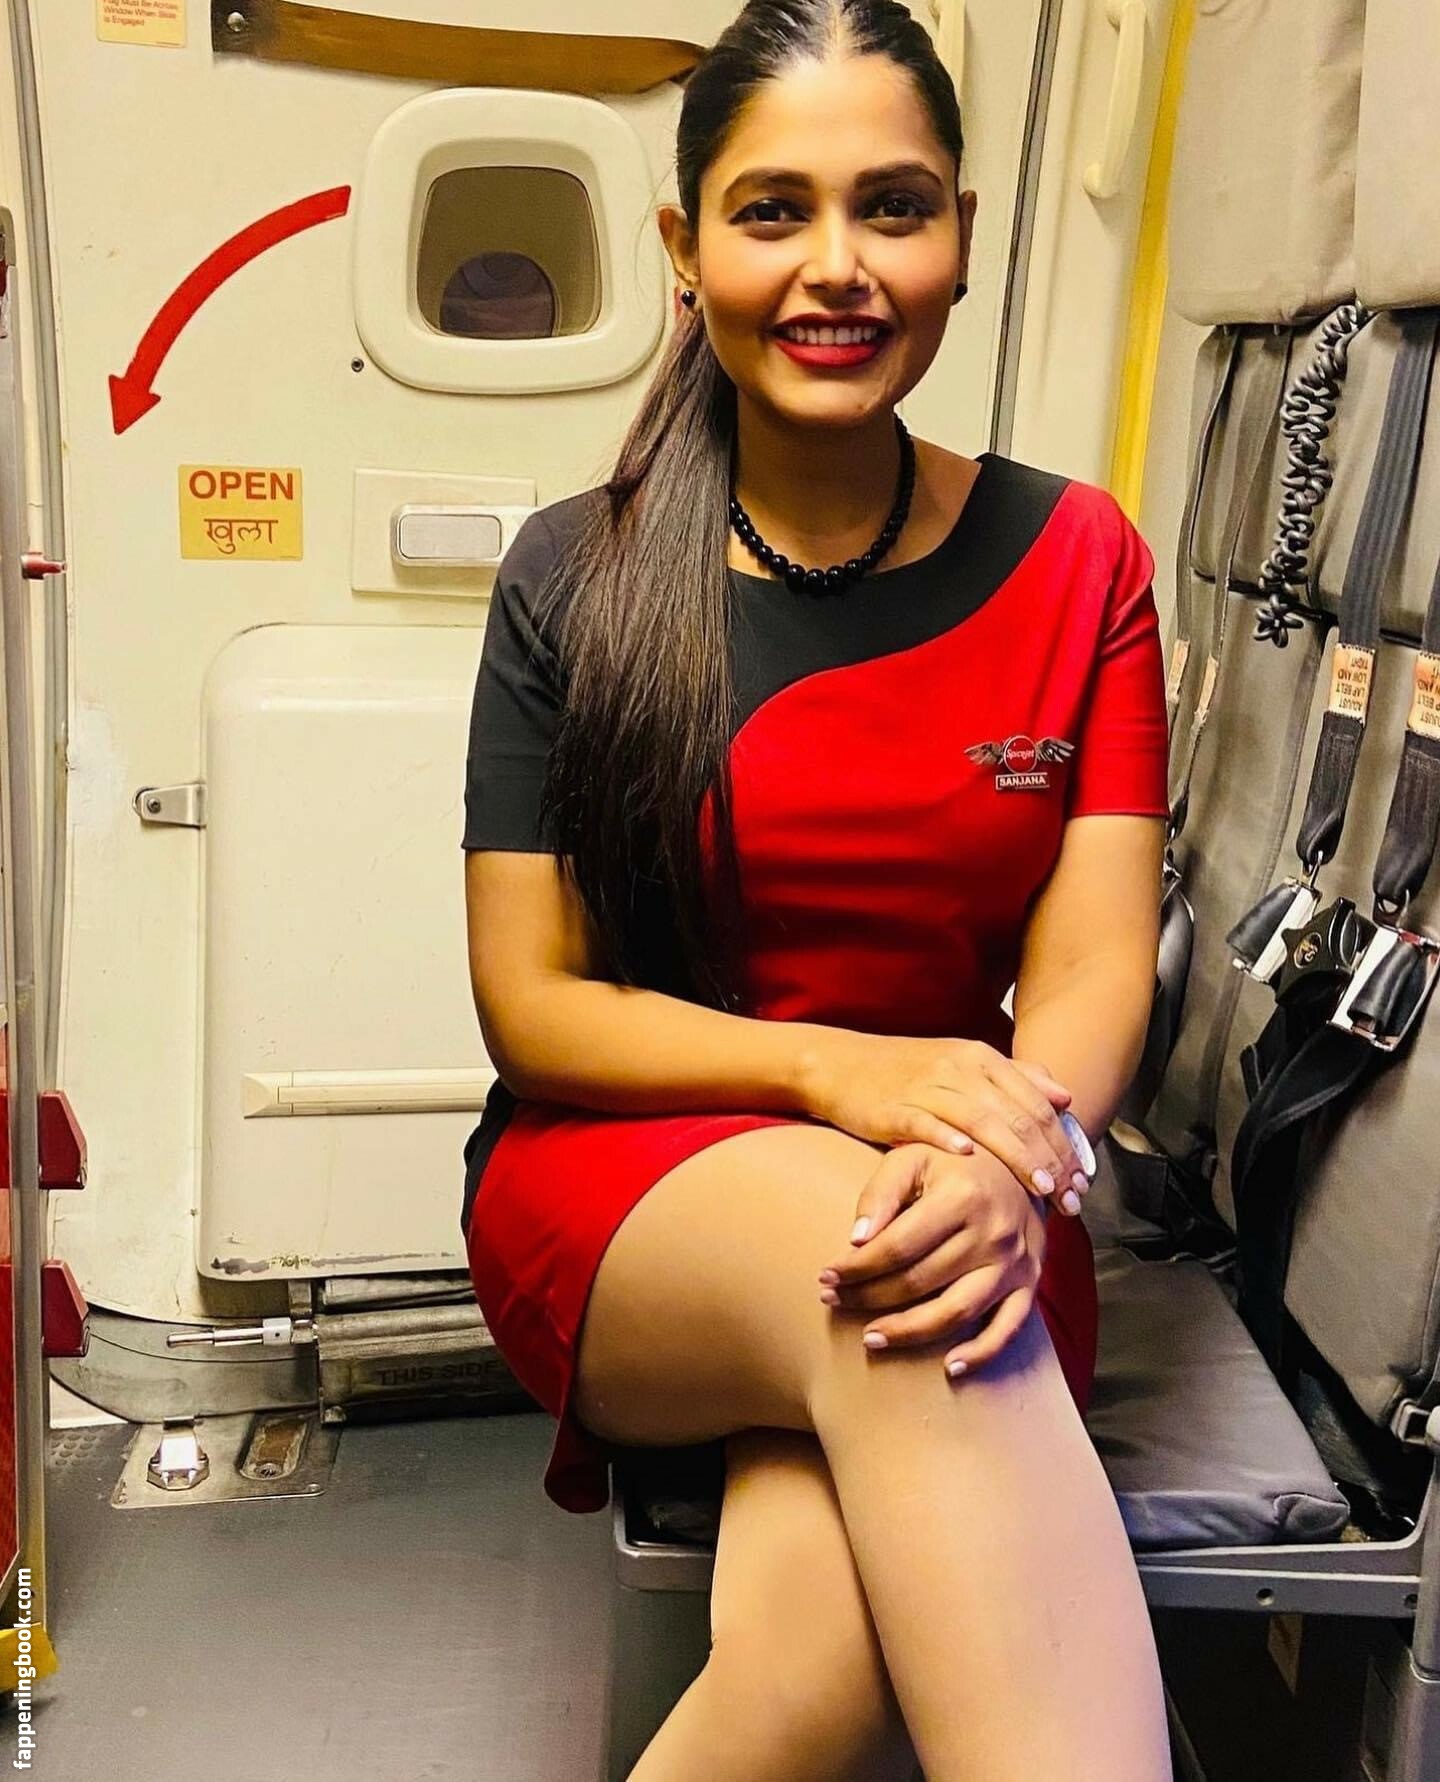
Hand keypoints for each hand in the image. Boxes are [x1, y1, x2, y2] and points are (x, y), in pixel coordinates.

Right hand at [798, 1030, 1091, 1211]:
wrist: (841, 1065)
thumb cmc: (908, 1073)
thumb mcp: (964, 1066)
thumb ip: (1016, 1078)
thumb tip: (1064, 1097)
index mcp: (983, 1059)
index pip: (1039, 1104)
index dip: (1066, 1144)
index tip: (1083, 1183)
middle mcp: (961, 1068)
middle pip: (1019, 1116)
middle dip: (1051, 1160)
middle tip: (1071, 1198)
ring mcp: (927, 1086)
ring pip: (982, 1122)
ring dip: (1015, 1157)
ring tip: (1039, 1189)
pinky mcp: (893, 1107)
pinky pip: (925, 1123)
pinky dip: (948, 1139)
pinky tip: (969, 1160)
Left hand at [817, 1143, 1046, 1376]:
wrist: (1020, 1162)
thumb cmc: (953, 1161)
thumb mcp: (914, 1157)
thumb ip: (881, 1193)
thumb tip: (856, 1240)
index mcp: (961, 1197)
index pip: (897, 1246)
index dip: (856, 1267)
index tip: (826, 1277)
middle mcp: (992, 1233)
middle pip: (920, 1281)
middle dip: (868, 1297)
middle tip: (833, 1302)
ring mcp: (1014, 1262)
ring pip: (956, 1312)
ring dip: (909, 1332)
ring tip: (869, 1339)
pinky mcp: (1029, 1282)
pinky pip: (1008, 1329)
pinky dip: (980, 1353)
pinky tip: (948, 1368)